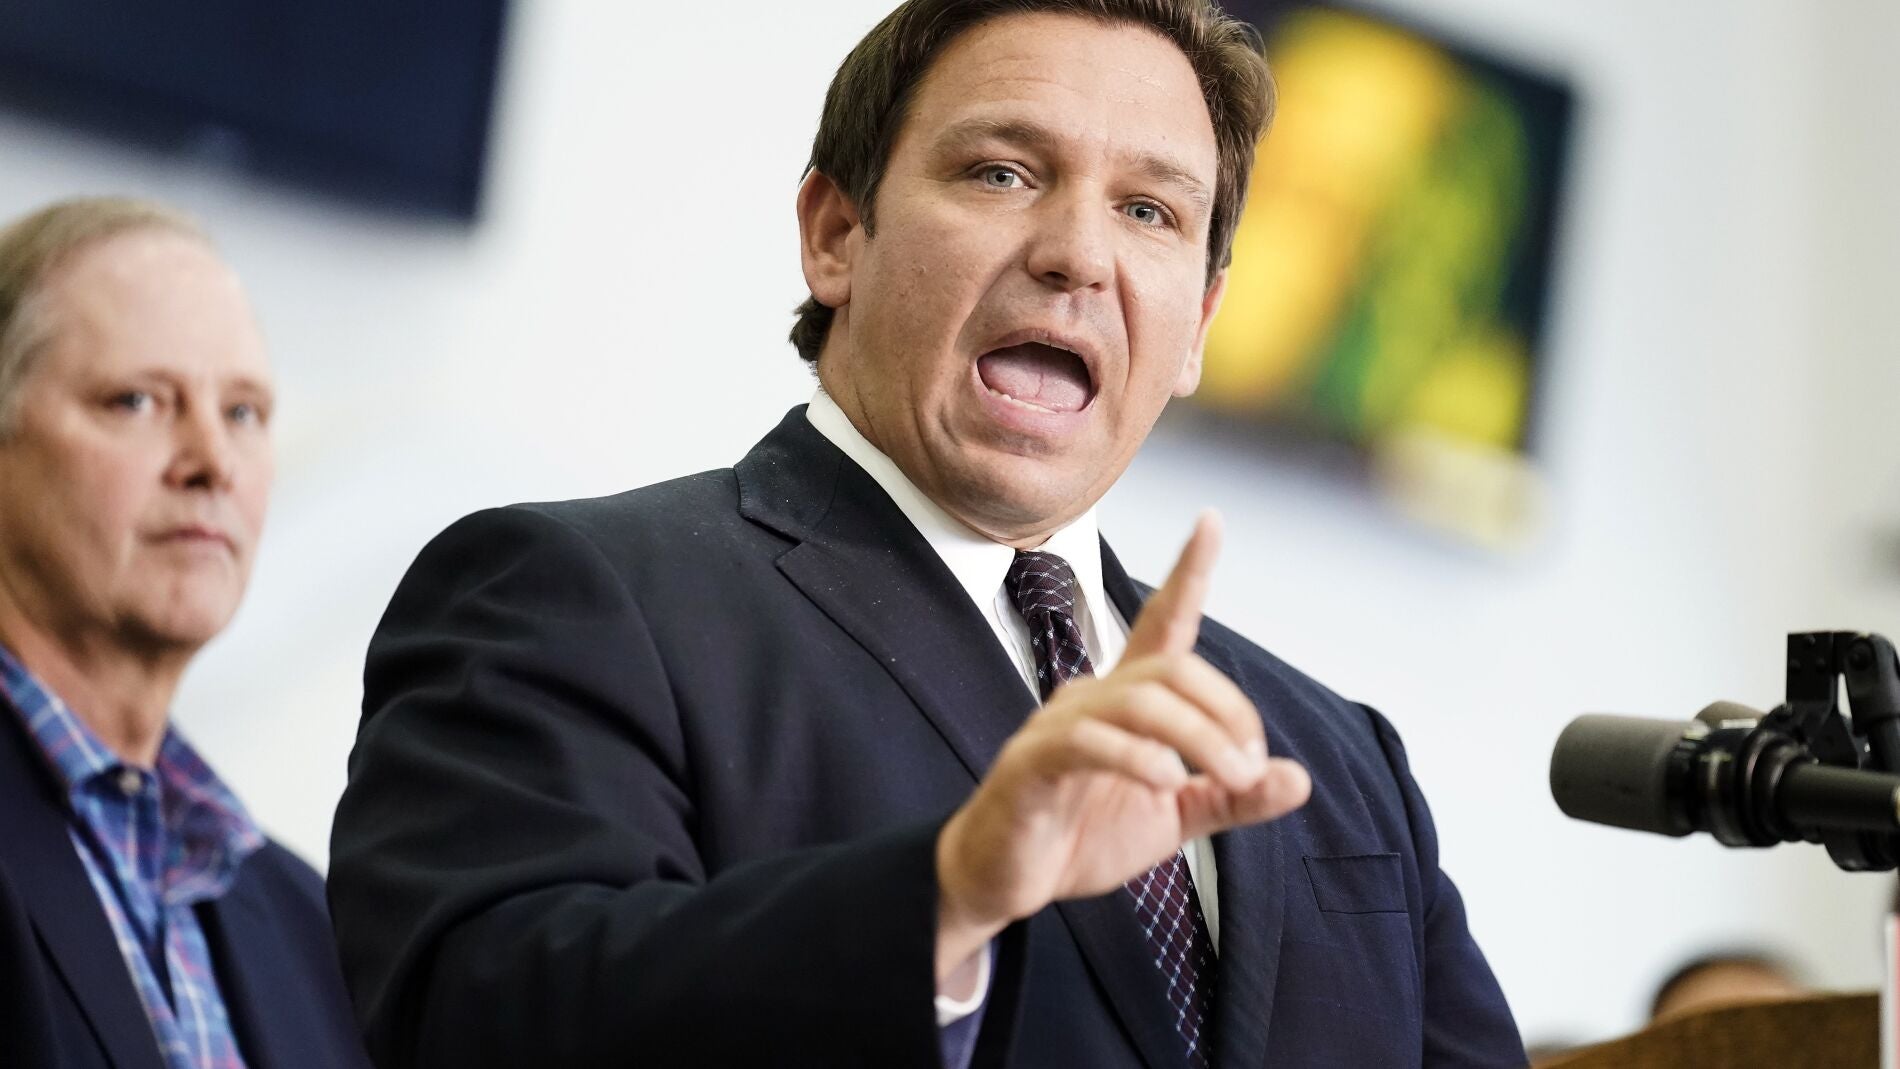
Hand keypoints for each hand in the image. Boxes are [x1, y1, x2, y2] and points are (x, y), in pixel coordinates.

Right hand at [932, 512, 1311, 982]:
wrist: (1005, 880)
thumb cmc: (1082, 835)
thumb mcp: (1175, 820)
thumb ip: (1232, 798)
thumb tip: (1298, 779)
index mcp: (1126, 701)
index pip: (1162, 623)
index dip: (1187, 573)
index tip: (1211, 521)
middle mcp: (1091, 698)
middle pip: (1170, 669)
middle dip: (1226, 709)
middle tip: (1251, 765)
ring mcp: (1056, 726)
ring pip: (1139, 701)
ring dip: (1199, 737)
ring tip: (1230, 777)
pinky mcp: (1032, 764)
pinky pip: (1087, 742)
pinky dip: (1135, 757)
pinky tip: (1167, 783)